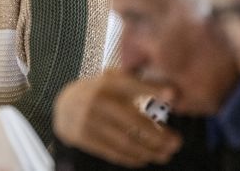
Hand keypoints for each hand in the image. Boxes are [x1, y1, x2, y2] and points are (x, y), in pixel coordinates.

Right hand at [54, 70, 181, 167]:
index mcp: (106, 82)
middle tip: (175, 142)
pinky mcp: (82, 137)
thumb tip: (172, 91)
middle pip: (132, 120)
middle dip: (157, 134)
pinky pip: (111, 152)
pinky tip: (143, 159)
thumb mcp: (113, 80)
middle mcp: (96, 99)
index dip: (152, 89)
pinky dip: (131, 158)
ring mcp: (88, 119)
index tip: (173, 96)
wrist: (63, 105)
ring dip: (148, 151)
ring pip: (124, 140)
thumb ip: (138, 82)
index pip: (132, 84)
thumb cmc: (97, 92)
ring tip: (164, 155)